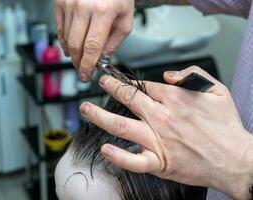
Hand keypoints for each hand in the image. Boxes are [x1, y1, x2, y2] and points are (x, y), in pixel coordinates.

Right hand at [55, 0, 133, 81]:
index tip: (85, 76)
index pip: (92, 48)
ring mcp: (69, 3)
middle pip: (76, 46)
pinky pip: (59, 28)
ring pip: (66, 38)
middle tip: (82, 70)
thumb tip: (101, 58)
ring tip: (79, 56)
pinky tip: (71, 45)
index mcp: (103, 12)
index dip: (87, 66)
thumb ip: (114, 41)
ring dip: (72, 52)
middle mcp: (83, 6)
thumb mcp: (125, 18)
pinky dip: (65, 40)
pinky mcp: (60, 1)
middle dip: (78, 63)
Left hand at [80, 66, 252, 198]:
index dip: (129, 82)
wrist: (235, 159)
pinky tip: (105, 149)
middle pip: (128, 99)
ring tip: (86, 109)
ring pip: (122, 125)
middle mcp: (161, 117)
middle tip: (100, 84)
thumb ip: (192, 75)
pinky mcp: (160, 162)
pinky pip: (134, 160)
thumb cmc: (225, 127)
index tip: (119, 80)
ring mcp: (158, 140)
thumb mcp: (217, 90)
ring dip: (100, 116)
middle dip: (110, 89)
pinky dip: (118, 156)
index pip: (143, 86)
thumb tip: (168, 75)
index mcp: (174, 99)